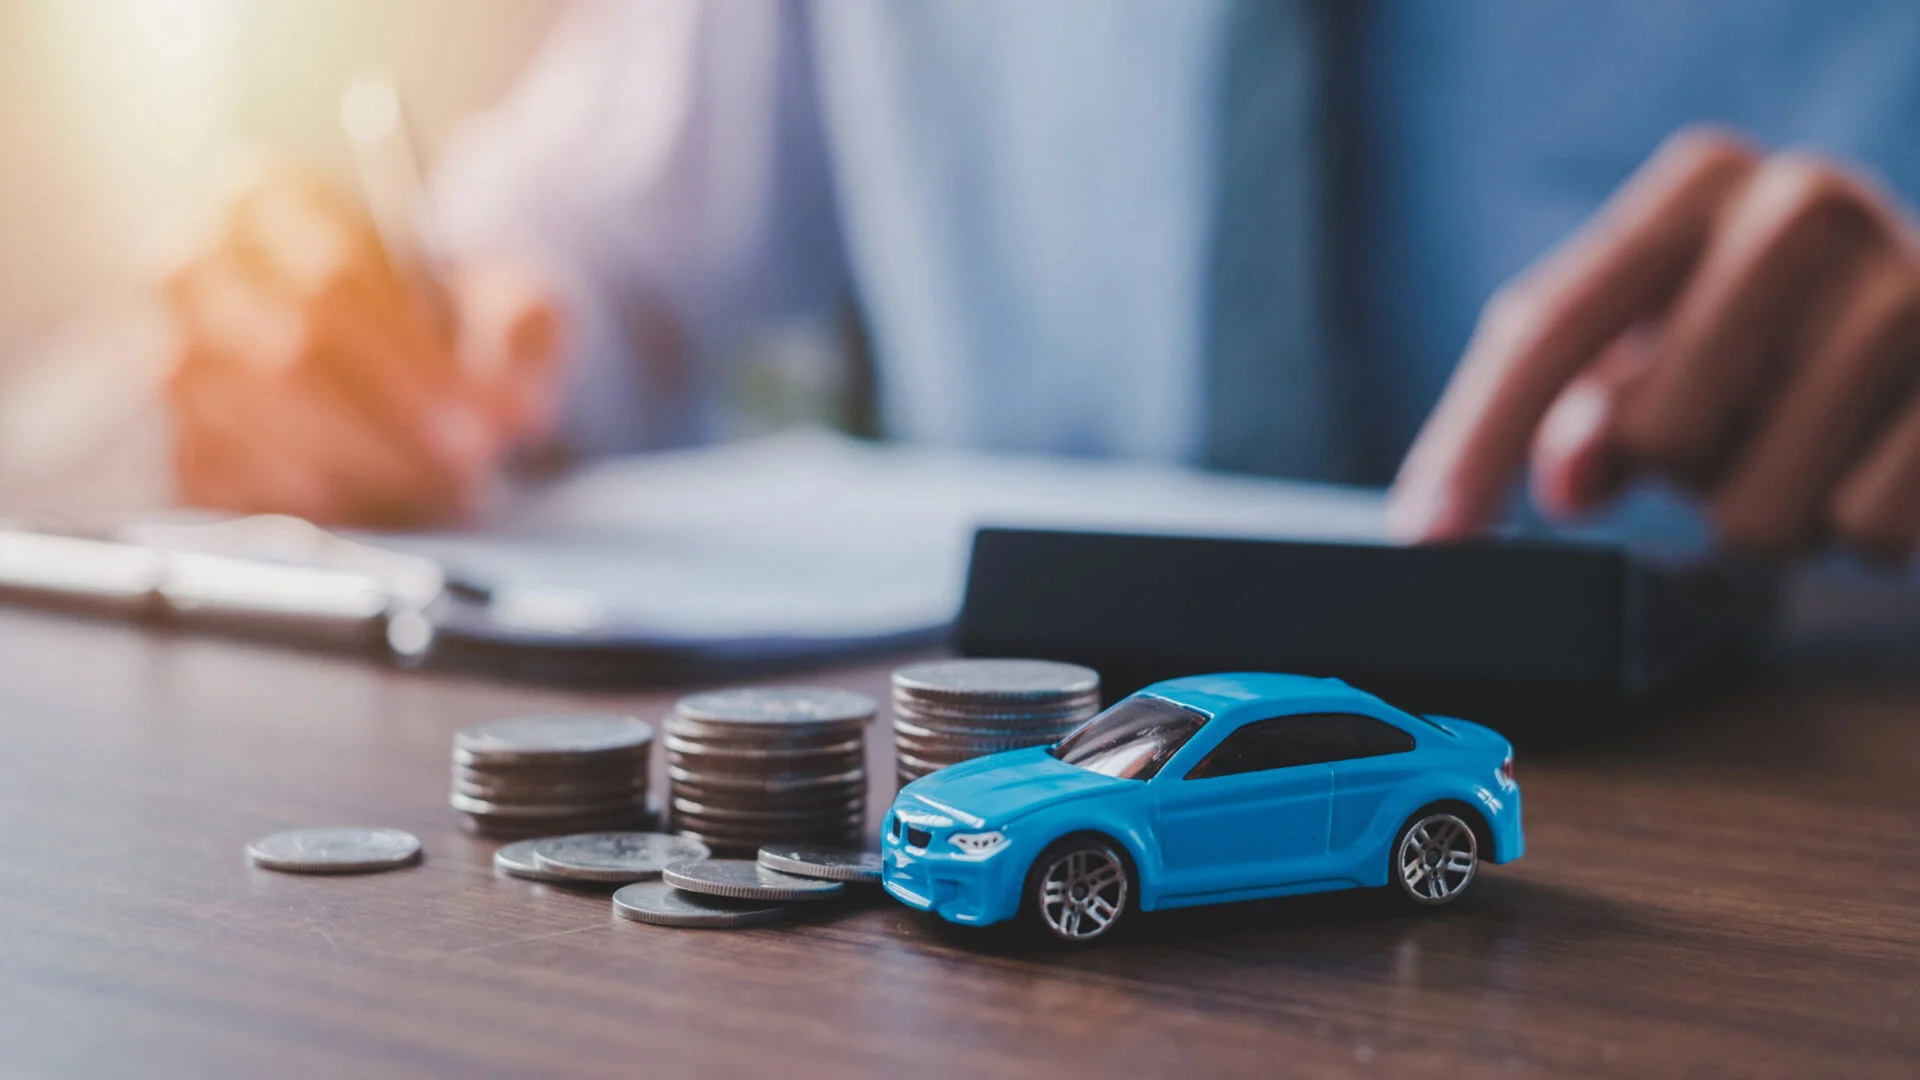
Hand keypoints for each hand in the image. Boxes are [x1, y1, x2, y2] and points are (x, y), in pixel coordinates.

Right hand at [162, 164, 564, 525]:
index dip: (412, 360)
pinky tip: (382, 510)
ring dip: (359, 474)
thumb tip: (511, 409)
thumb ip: (519, 331)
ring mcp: (174, 358)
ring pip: (253, 429)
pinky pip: (232, 488)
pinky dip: (317, 508)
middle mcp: (194, 268)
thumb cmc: (443, 314)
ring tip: (441, 494)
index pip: (332, 276)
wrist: (396, 356)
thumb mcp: (504, 294)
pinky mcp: (180, 446)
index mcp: (265, 198)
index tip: (480, 420)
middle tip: (467, 468)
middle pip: (287, 356)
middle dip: (390, 426)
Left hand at [1389, 127, 1919, 561]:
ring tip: (1802, 447)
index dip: (1476, 443)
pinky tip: (1869, 463)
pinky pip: (1859, 531)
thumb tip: (1569, 478)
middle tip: (1733, 430)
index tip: (1424, 536)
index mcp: (1700, 184)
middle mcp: (1803, 208)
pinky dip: (1850, 532)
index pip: (1549, 328)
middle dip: (1676, 472)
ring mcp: (1907, 287)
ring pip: (1754, 510)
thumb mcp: (1651, 340)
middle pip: (1653, 432)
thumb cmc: (1767, 337)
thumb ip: (1566, 401)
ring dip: (1761, 514)